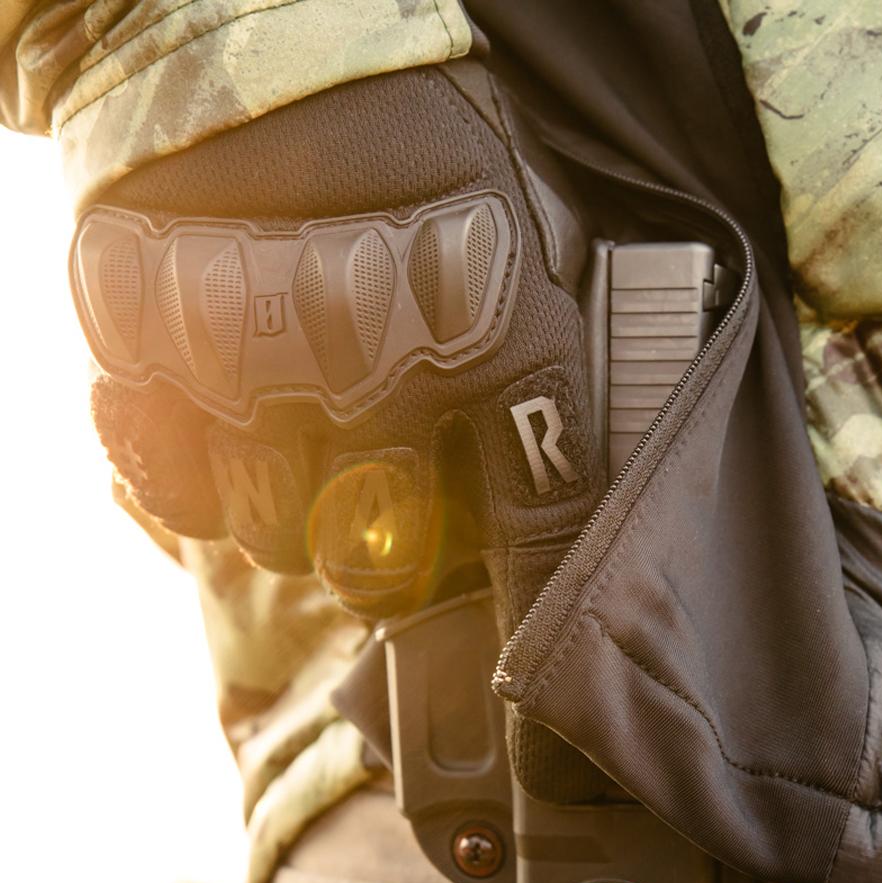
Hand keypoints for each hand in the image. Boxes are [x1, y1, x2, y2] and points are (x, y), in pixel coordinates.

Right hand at [75, 62, 600, 623]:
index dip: (538, 591)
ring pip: (274, 534)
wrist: (260, 34)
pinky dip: (199, 481)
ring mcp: (252, 366)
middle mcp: (376, 368)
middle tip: (390, 513)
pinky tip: (225, 427)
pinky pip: (171, 485)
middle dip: (391, 558)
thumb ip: (551, 331)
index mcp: (496, 330)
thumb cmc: (416, 131)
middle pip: (383, 555)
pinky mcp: (147, 352)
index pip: (541, 507)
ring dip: (295, 510)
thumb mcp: (526, 212)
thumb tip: (567, 443)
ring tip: (305, 441)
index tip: (536, 655)